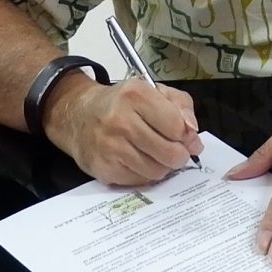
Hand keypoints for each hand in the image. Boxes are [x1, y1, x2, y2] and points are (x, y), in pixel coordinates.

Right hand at [47, 75, 203, 187]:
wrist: (79, 116)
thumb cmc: (122, 103)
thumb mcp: (154, 91)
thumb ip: (181, 106)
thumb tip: (193, 134)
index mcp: (136, 96)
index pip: (177, 126)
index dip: (188, 135)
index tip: (187, 138)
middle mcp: (121, 121)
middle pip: (169, 153)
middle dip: (180, 155)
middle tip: (177, 151)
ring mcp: (110, 147)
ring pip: (156, 171)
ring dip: (164, 166)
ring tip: (158, 155)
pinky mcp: (104, 168)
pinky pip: (139, 180)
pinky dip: (145, 174)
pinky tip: (140, 161)